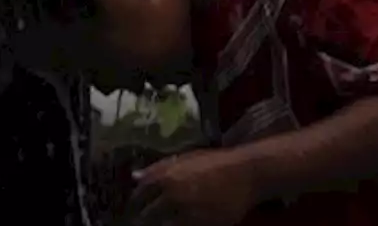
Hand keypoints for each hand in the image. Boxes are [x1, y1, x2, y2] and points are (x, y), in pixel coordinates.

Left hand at [127, 149, 258, 225]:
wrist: (245, 174)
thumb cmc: (214, 163)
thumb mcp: (184, 159)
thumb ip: (158, 168)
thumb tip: (135, 176)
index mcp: (166, 176)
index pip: (139, 195)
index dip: (134, 203)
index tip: (133, 208)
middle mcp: (172, 195)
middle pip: (147, 215)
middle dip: (143, 219)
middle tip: (141, 221)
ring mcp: (187, 212)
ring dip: (161, 224)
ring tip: (163, 222)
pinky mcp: (201, 225)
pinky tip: (180, 223)